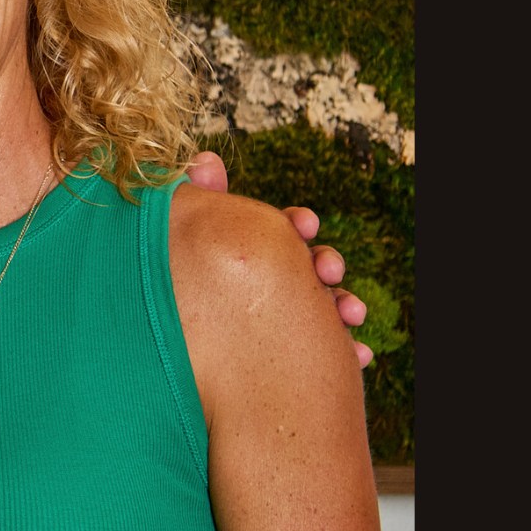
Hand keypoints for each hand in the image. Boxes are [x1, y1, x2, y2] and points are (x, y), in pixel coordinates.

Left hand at [186, 151, 373, 367]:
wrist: (172, 371)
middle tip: (327, 270)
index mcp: (246, 256)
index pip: (280, 232)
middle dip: (325, 264)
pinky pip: (328, 358)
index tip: (303, 224)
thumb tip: (205, 159)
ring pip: (325, 310)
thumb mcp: (193, 240)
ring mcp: (280, 326)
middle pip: (307, 269)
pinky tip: (358, 353)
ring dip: (344, 306)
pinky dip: (348, 352)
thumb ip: (200, 198)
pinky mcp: (290, 365)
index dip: (296, 225)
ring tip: (349, 313)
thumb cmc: (185, 292)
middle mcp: (266, 289)